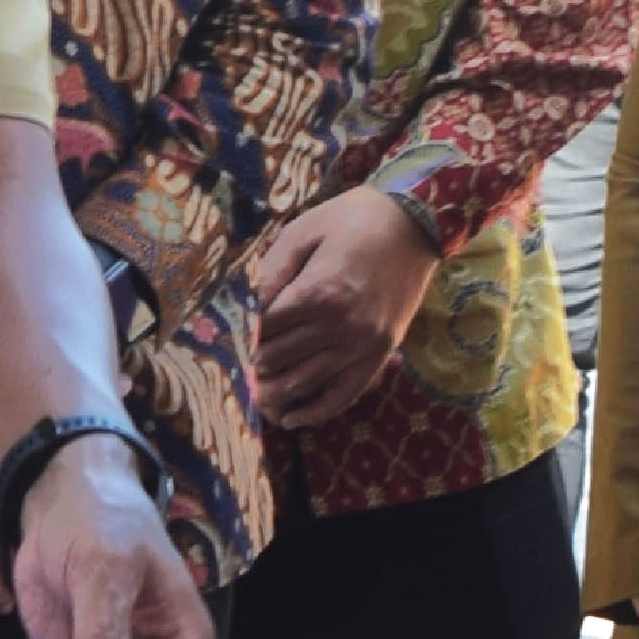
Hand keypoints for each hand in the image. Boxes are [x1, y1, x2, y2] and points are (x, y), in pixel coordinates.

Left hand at [247, 187, 440, 428]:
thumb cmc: (353, 219)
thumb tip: (245, 306)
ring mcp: (363, 343)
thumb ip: (273, 271)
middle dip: (250, 365)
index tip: (222, 340)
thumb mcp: (304, 231)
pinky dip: (318, 412)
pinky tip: (292, 420)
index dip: (240, 335)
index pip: (264, 328)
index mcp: (317, 291)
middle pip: (280, 358)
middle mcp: (340, 325)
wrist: (415, 222)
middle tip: (228, 370)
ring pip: (307, 382)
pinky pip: (346, 394)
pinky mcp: (381, 352)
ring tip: (250, 398)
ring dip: (274, 394)